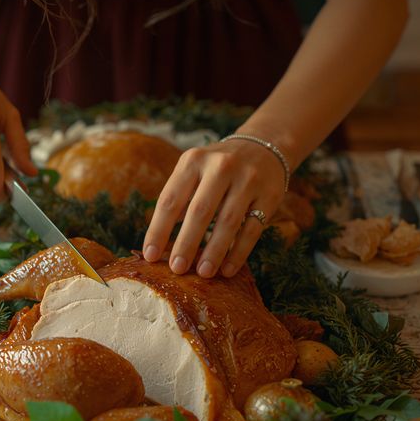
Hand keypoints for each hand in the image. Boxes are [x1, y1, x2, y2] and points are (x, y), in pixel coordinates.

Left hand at [143, 139, 285, 277]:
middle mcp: (221, 166)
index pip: (170, 200)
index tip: (150, 256)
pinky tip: (228, 269)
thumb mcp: (194, 171)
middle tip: (176, 269)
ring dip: (214, 251)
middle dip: (186, 243)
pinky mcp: (269, 195)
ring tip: (203, 273)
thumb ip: (179, 200)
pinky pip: (252, 229)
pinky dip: (239, 252)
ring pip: (228, 222)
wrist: (262, 147)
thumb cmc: (217, 169)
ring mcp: (248, 179)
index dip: (158, 230)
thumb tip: (159, 244)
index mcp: (194, 160)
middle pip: (199, 211)